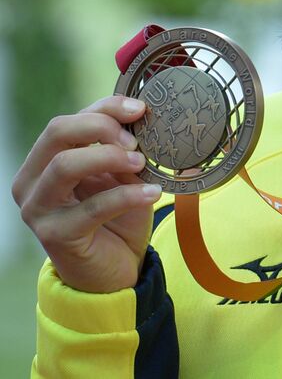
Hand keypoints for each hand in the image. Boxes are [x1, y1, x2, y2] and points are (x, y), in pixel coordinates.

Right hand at [12, 95, 159, 292]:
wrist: (113, 269)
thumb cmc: (116, 215)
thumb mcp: (119, 175)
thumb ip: (120, 149)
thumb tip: (142, 118)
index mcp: (44, 161)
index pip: (67, 121)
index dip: (105, 109)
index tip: (141, 110)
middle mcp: (32, 182)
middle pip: (57, 133)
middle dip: (102, 128)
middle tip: (136, 142)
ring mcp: (38, 210)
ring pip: (65, 165)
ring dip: (109, 157)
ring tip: (142, 164)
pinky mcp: (56, 236)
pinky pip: (92, 207)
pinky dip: (128, 196)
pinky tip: (153, 193)